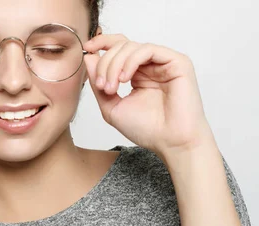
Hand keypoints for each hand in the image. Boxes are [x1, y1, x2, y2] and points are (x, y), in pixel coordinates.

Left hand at [83, 34, 215, 156]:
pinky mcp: (177, 62)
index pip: (118, 48)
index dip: (101, 43)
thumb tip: (88, 58)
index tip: (86, 50)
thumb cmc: (147, 129)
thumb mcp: (111, 107)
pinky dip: (130, 61)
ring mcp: (164, 63)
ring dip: (114, 64)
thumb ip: (98, 84)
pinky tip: (124, 79)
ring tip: (111, 87)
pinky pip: (148, 49)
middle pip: (121, 45)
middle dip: (105, 63)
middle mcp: (150, 65)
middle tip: (101, 85)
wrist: (171, 142)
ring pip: (132, 46)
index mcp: (137, 73)